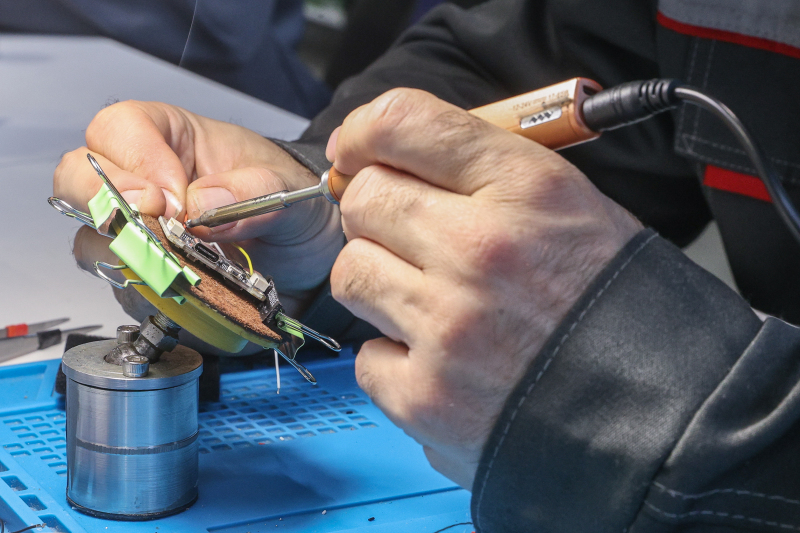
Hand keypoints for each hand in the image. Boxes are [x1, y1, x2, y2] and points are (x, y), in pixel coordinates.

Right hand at [54, 101, 343, 315]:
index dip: (136, 160)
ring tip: (179, 264)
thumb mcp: (289, 188)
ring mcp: (136, 233)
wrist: (307, 261)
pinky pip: (122, 286)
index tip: (173, 198)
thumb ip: (254, 191)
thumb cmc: (291, 205)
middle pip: (78, 177)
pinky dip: (147, 291)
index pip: (120, 128)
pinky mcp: (143, 279)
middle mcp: (142, 182)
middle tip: (154, 226)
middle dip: (106, 202)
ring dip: (127, 254)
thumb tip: (203, 206)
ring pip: (90, 237)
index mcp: (171, 138)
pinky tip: (183, 292)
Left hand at [327, 89, 641, 488]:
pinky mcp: (427, 396)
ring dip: (379, 284)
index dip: (366, 131)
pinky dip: (395, 359)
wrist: (665, 416)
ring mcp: (448, 327)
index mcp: (526, 189)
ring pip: (352, 273)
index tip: (355, 149)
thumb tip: (396, 163)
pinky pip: (366, 356)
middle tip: (409, 239)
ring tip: (432, 306)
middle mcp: (480, 249)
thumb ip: (486, 176)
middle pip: (363, 198)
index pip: (407, 124)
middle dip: (377, 214)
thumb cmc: (618, 309)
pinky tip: (442, 363)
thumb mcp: (576, 208)